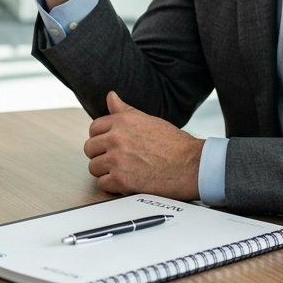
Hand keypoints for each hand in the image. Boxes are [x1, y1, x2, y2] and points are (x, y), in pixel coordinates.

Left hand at [85, 91, 202, 199]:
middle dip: (101, 155)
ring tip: (123, 171)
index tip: (109, 145)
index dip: (101, 138)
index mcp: (122, 121)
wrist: (191, 165)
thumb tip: (110, 97)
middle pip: (90, 148)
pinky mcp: (121, 180)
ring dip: (106, 171)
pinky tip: (126, 182)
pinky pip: (103, 184)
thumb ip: (124, 110)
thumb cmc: (174, 144)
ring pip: (94, 167)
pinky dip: (113, 186)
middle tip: (116, 160)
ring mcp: (117, 159)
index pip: (94, 128)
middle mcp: (116, 138)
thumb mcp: (148, 120)